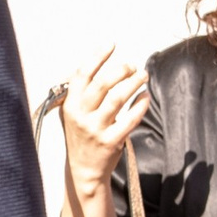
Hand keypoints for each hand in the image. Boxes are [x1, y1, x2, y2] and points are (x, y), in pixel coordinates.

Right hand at [59, 44, 150, 197]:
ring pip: (117, 98)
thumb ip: (82, 94)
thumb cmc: (82, 138)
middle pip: (102, 83)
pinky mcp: (111, 142)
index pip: (82, 75)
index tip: (111, 45)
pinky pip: (130, 119)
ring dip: (133, 83)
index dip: (97, 57)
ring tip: (143, 76)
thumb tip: (102, 67)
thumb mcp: (74, 115)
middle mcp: (81, 116)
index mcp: (70, 105)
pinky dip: (140, 105)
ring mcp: (96, 129)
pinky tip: (146, 97)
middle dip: (120, 69)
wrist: (84, 171)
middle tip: (132, 66)